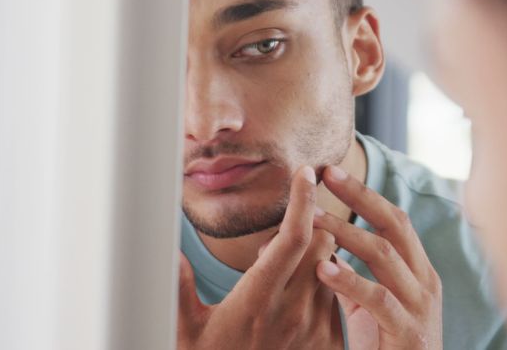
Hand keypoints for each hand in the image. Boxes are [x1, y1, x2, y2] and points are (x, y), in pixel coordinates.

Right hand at [177, 166, 344, 348]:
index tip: (305, 173)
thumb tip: (169, 249)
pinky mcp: (331, 340)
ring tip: (284, 273)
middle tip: (282, 236)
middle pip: (322, 243)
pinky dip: (324, 284)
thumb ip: (176, 289)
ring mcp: (316, 326)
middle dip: (310, 226)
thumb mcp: (184, 332)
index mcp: (257, 301)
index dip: (302, 201)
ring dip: (316, 258)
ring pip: (332, 267)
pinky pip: (338, 296)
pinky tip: (299, 295)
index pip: (293, 238)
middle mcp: (294, 312)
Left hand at [313, 165, 443, 349]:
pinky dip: (349, 281)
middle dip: (360, 197)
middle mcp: (425, 282)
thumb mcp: (371, 308)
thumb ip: (354, 279)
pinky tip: (323, 269)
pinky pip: (378, 299)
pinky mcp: (407, 332)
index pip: (395, 221)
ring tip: (312, 219)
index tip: (332, 173)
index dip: (365, 195)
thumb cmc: (388, 349)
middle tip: (325, 176)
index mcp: (419, 272)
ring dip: (346, 233)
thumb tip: (320, 249)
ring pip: (384, 255)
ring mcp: (419, 307)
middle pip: (395, 225)